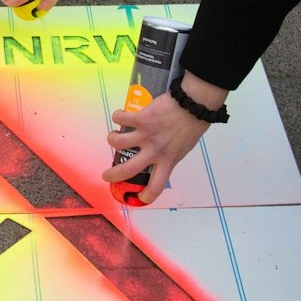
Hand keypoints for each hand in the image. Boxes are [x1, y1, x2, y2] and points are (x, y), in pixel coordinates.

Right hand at [101, 73, 225, 202]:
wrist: (195, 104)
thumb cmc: (192, 125)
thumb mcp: (182, 148)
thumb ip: (170, 155)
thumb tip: (160, 156)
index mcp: (168, 161)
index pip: (156, 187)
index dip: (145, 196)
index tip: (139, 196)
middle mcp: (154, 152)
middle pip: (127, 170)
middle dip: (112, 175)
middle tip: (106, 175)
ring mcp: (146, 135)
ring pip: (118, 142)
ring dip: (112, 139)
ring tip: (114, 136)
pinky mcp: (141, 118)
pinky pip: (121, 118)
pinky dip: (117, 116)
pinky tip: (119, 115)